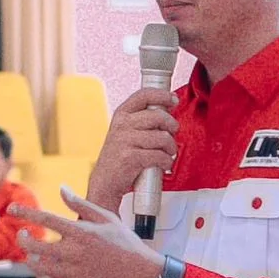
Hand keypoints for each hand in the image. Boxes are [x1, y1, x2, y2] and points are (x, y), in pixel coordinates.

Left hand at [12, 191, 164, 277]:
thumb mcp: (107, 218)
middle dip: (23, 238)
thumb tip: (62, 189)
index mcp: (82, 232)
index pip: (45, 219)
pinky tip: (45, 274)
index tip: (12, 209)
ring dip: (32, 258)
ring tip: (36, 254)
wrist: (142, 274)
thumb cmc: (126, 244)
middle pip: (35, 245)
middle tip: (24, 235)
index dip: (25, 212)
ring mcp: (74, 273)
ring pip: (39, 266)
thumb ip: (81, 204)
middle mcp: (75, 252)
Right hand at [86, 87, 178, 212]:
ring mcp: (125, 141)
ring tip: (167, 153)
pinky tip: (163, 164)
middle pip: (159, 116)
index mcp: (121, 115)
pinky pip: (160, 155)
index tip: (173, 100)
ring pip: (163, 137)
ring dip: (171, 148)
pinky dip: (166, 162)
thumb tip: (167, 110)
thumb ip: (142, 120)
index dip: (163, 95)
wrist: (105, 182)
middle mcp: (122, 125)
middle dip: (172, 126)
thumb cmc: (119, 157)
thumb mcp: (125, 132)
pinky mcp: (131, 158)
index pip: (144, 95)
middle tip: (172, 134)